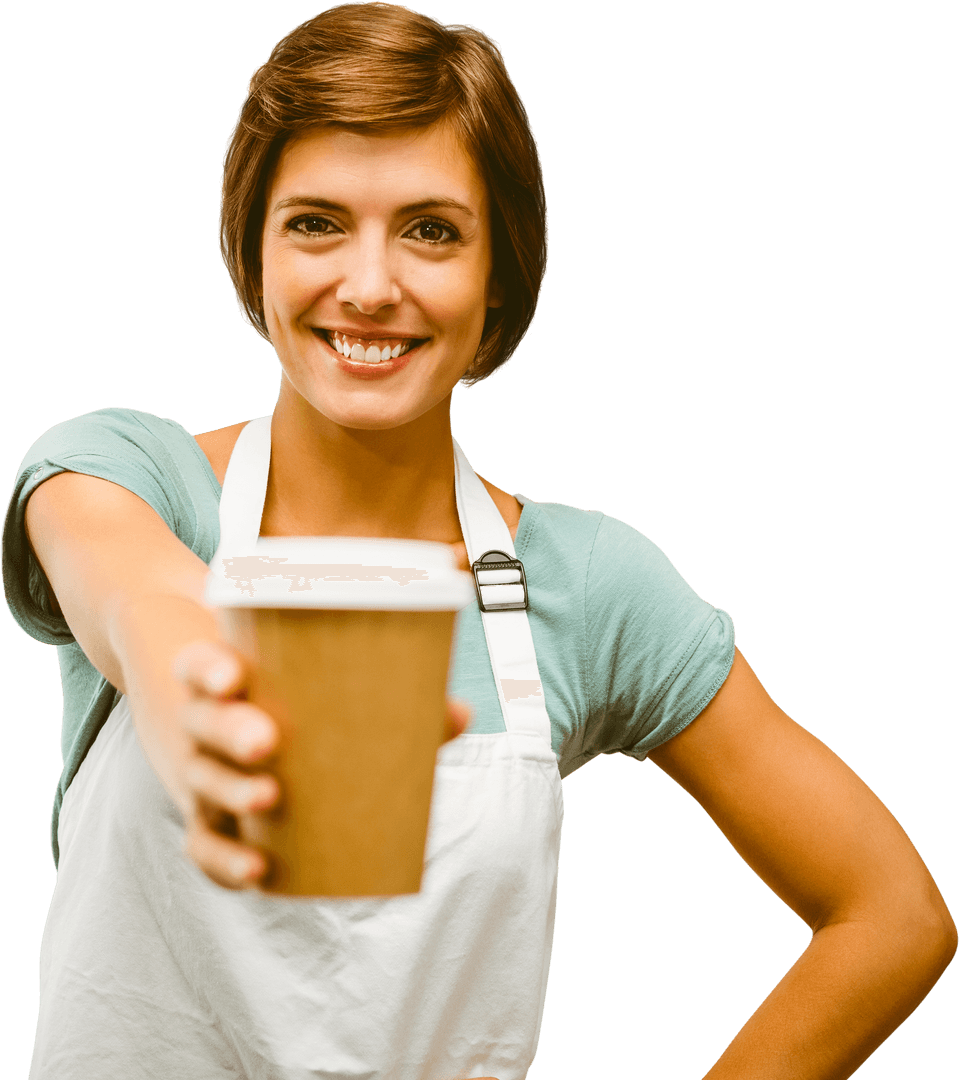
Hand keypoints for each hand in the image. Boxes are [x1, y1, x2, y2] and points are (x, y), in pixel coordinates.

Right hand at [173, 639, 472, 889]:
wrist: (238, 730)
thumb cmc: (294, 701)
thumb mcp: (325, 687)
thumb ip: (395, 698)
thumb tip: (460, 713)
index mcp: (225, 678)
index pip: (198, 664)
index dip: (207, 668)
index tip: (233, 675)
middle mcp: (204, 723)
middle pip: (202, 722)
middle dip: (231, 730)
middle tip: (268, 741)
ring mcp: (202, 773)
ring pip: (204, 781)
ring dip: (234, 792)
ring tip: (271, 797)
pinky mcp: (211, 822)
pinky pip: (205, 846)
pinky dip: (225, 861)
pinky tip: (258, 871)